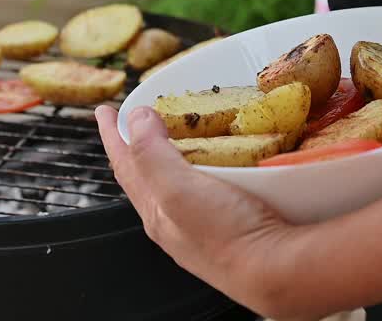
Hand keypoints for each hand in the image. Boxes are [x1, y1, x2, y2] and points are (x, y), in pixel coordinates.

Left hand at [95, 105, 296, 316]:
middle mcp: (177, 219)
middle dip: (140, 143)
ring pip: (181, 180)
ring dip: (176, 152)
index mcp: (156, 210)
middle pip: (148, 174)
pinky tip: (226, 158)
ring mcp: (206, 220)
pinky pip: (213, 184)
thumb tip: (137, 118)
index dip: (112, 135)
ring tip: (182, 130)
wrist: (277, 269)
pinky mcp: (235, 218)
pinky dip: (210, 164)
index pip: (125, 165)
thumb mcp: (178, 190)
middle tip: (140, 116)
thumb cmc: (226, 235)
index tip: (104, 111)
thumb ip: (152, 154)